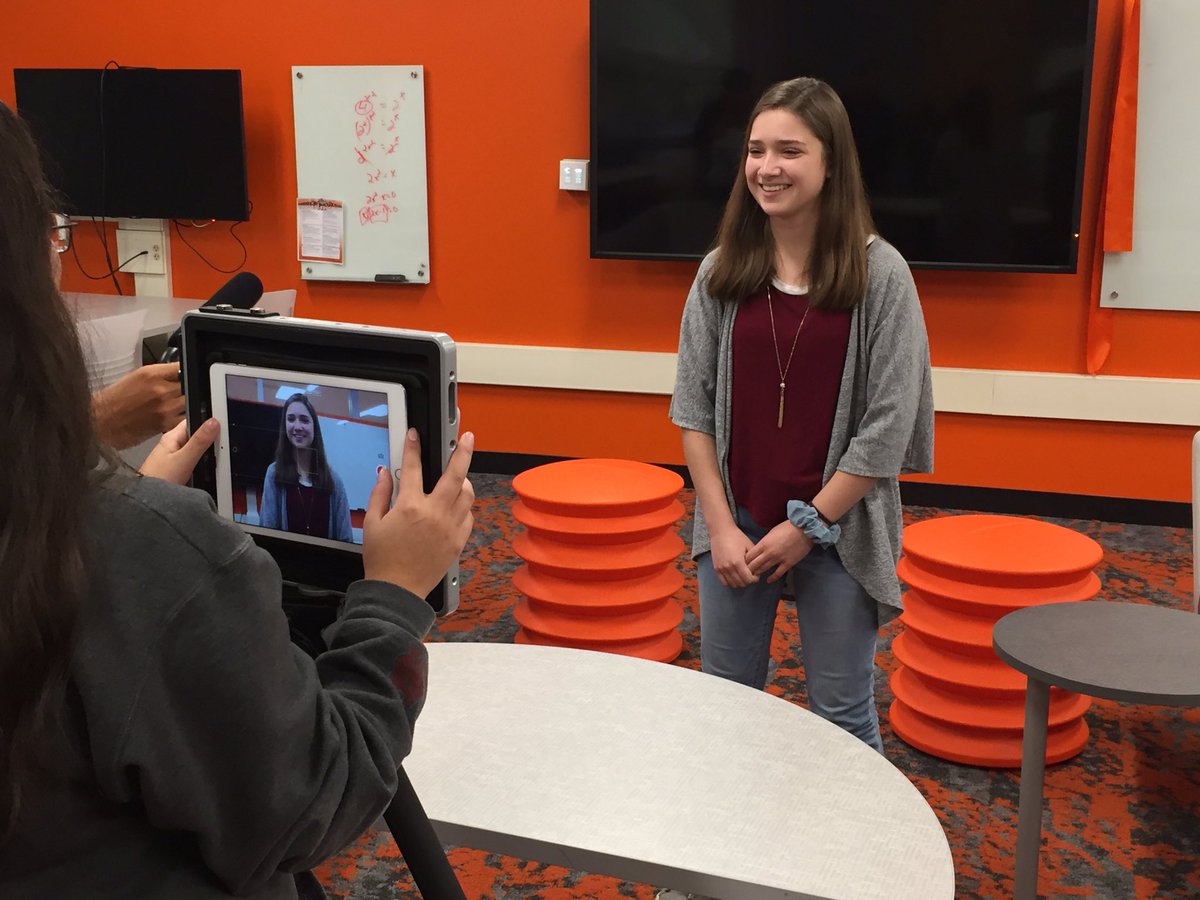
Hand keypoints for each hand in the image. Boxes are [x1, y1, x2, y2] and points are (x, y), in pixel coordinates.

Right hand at [92, 362, 185, 448]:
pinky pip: (184, 418)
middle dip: (186, 388)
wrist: (100, 420)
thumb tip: (179, 372)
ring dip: (185, 402)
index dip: (187, 371)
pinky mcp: (166, 424)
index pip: (183, 367)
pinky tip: (172, 415)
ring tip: (173, 404)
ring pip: (189, 402)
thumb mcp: (137, 376)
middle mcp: (161, 390)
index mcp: (152, 374)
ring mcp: (165, 408)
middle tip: (178, 392)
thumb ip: (160, 374)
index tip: (187, 374)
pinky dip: (182, 416)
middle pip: (188, 386)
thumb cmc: (116, 399)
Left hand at [140, 418, 219, 484]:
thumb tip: (213, 422)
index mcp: (172, 437)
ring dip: (206, 453)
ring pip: (195, 450)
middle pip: (196, 436)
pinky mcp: (176, 470)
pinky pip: (193, 461)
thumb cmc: (159, 480)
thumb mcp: (184, 459)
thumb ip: (199, 441)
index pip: (193, 420)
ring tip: (218, 458)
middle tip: (224, 444)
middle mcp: (172, 446)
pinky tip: (207, 470)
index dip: (208, 420)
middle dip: (210, 439)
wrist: (148, 503)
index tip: (223, 424)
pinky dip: (201, 464)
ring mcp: (173, 458)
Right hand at [362, 428, 475, 597]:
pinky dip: (464, 507)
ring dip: (464, 481)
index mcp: (410, 507)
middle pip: (456, 474)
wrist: (397, 591)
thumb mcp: (372, 523)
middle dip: (463, 452)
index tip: (414, 435)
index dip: (413, 447)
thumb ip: (380, 493)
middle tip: (467, 439)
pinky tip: (455, 506)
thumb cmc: (382, 559)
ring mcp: (450, 527)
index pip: (413, 467)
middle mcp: (434, 514)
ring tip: (458, 477)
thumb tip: (385, 472)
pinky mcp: (458, 541)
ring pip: (467, 495)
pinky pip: (468, 516)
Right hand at [709, 527, 756, 588]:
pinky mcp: (716, 568)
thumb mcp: (749, 546)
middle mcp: (729, 568)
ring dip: (740, 582)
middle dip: (748, 581)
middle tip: (750, 575)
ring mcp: (721, 569)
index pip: (748, 579)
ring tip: (742, 576)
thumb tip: (757, 570)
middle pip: (741, 583)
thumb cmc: (737, 537)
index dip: (755, 579)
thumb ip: (754, 560)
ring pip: (733, 584)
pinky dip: (730, 582)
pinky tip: (734, 577)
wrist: (721, 532)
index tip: (756, 574)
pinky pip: (724, 582)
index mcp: (738, 562)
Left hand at [746, 520, 813, 583]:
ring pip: (764, 569)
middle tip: (745, 573)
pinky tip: (768, 580)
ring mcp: (778, 559)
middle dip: (748, 569)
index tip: (742, 564)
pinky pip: (778, 573)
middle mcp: (769, 553)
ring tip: (754, 576)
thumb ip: (764, 542)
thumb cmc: (787, 528)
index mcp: (764, 544)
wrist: (804, 529)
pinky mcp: (788, 563)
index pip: (749, 556)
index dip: (744, 561)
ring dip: (758, 573)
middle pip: (754, 564)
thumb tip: (759, 549)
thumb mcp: (771, 533)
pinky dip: (772, 578)